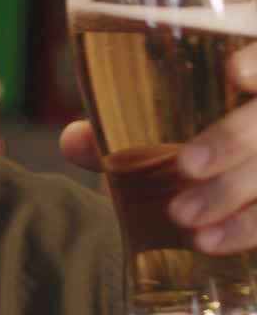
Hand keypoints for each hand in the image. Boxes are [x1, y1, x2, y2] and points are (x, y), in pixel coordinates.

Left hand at [60, 43, 256, 255]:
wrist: (220, 171)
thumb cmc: (192, 137)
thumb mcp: (160, 125)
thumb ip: (119, 127)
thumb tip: (75, 141)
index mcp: (249, 75)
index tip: (233, 72)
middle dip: (234, 139)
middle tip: (187, 165)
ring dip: (234, 193)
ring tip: (184, 217)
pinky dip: (247, 228)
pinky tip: (213, 242)